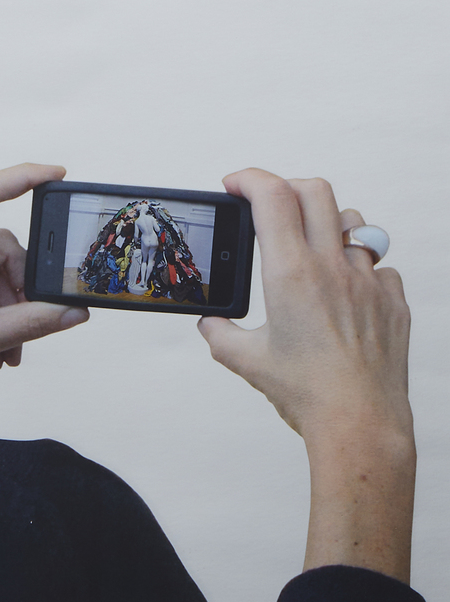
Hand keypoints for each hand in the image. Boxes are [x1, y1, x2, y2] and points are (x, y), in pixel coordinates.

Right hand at [197, 169, 410, 441]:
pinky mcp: (393, 301)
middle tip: (272, 203)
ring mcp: (367, 281)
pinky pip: (380, 266)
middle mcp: (332, 268)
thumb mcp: (248, 362)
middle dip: (287, 186)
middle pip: (315, 190)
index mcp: (291, 274)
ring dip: (329, 225)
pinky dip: (361, 268)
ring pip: (353, 223)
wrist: (360, 423)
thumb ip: (221, 336)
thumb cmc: (309, 394)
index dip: (249, 178)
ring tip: (315, 246)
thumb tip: (210, 325)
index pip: (271, 196)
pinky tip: (348, 292)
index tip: (236, 184)